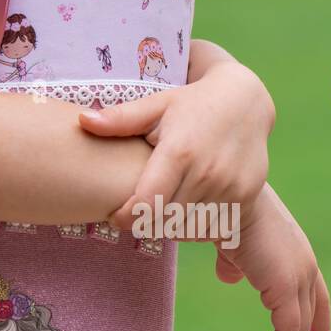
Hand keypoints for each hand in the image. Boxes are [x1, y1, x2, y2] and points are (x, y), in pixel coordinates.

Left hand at [78, 58, 274, 230]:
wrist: (246, 101)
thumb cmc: (191, 103)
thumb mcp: (156, 105)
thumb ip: (120, 119)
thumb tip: (82, 121)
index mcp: (179, 152)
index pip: (146, 203)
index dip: (126, 217)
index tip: (115, 217)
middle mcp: (207, 173)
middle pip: (165, 221)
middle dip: (146, 221)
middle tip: (138, 210)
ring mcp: (231, 187)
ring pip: (189, 229)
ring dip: (171, 225)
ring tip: (163, 205)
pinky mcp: (247, 197)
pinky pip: (213, 227)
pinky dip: (197, 225)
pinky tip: (188, 206)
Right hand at [214, 184, 330, 330]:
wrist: (221, 199)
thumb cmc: (219, 211)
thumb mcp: (230, 241)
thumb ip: (235, 262)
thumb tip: (230, 277)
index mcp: (294, 250)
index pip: (316, 292)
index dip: (319, 320)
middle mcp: (304, 263)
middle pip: (310, 313)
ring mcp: (298, 275)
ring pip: (297, 328)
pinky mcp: (287, 288)